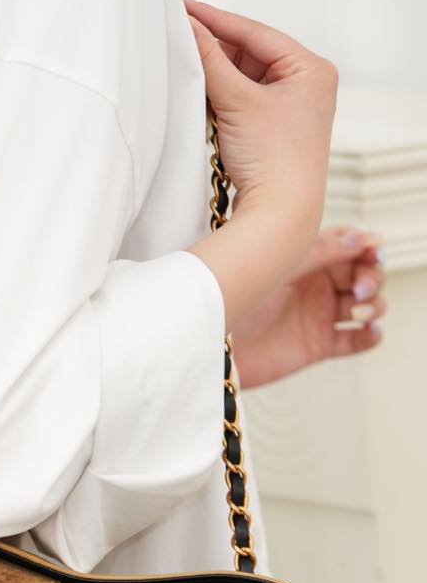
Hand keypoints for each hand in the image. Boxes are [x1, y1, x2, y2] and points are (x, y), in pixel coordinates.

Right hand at [184, 1, 339, 330]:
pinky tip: (196, 97)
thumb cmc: (274, 163)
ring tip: (181, 67)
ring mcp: (288, 113)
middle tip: (175, 38)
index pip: (255, 33)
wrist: (279, 222)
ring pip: (240, 82)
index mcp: (311, 69)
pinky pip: (239, 106)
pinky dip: (217, 102)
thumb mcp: (238, 101)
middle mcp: (305, 87)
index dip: (216, 20)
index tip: (183, 8)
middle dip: (212, 51)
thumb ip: (210, 61)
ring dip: (212, 78)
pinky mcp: (270, 137)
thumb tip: (188, 28)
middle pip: (248, 56)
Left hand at [233, 226, 385, 388]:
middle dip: (373, 277)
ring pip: (368, 305)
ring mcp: (320, 314)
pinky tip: (368, 331)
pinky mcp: (318, 345)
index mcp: (311, 257)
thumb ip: (324, 250)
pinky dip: (370, 335)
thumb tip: (367, 237)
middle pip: (366, 274)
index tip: (373, 249)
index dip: (369, 247)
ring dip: (374, 305)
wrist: (209, 338)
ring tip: (357, 311)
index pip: (354, 246)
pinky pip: (357, 340)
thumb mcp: (284, 264)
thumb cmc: (237, 293)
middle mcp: (319, 284)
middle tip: (360, 288)